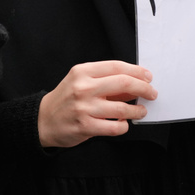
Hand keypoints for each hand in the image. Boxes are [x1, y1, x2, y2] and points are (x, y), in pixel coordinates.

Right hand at [37, 61, 156, 147]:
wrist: (43, 120)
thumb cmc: (66, 99)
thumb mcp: (81, 82)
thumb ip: (105, 81)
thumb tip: (135, 83)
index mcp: (82, 72)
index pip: (116, 67)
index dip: (137, 71)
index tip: (148, 77)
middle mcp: (83, 87)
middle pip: (124, 83)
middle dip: (144, 88)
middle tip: (152, 93)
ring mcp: (84, 108)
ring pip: (123, 108)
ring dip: (138, 110)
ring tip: (140, 111)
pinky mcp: (86, 126)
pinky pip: (116, 128)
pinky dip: (124, 126)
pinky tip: (123, 124)